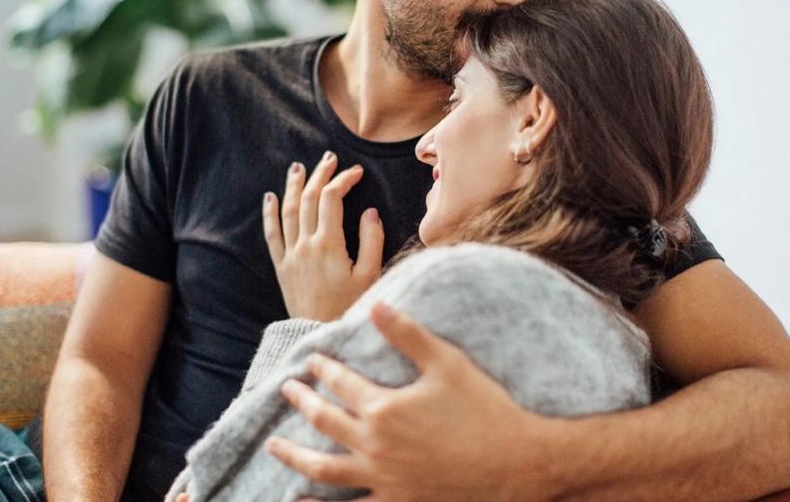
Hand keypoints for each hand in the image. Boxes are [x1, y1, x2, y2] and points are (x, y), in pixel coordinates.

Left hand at [263, 151, 384, 321]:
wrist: (320, 334)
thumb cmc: (350, 307)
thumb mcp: (370, 276)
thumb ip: (372, 241)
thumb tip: (370, 212)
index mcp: (330, 244)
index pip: (333, 198)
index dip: (344, 179)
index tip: (356, 172)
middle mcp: (306, 245)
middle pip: (310, 198)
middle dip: (320, 174)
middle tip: (329, 158)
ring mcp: (291, 254)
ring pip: (289, 211)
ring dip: (294, 186)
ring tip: (299, 167)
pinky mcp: (282, 266)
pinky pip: (272, 235)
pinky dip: (270, 213)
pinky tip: (270, 197)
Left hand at [267, 302, 553, 501]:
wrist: (515, 463)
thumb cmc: (484, 409)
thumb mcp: (447, 363)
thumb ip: (407, 335)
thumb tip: (376, 306)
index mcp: (384, 408)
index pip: (340, 382)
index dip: (322, 368)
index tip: (310, 360)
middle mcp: (374, 446)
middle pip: (324, 421)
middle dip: (301, 402)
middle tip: (285, 390)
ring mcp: (382, 479)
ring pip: (324, 469)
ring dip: (294, 457)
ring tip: (274, 446)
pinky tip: (304, 500)